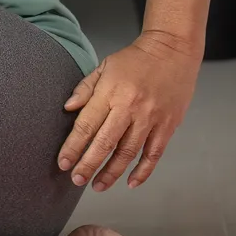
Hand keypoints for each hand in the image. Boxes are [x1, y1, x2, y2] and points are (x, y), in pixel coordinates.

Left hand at [57, 30, 201, 189]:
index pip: (87, 125)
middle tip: (76, 180)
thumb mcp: (105, 66)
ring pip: (128, 153)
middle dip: (88, 164)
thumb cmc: (136, 59)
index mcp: (111, 92)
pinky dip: (143, 171)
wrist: (173, 49)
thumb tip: (68, 109)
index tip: (63, 163)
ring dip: (112, 172)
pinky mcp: (168, 125)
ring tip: (98, 186)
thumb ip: (86, 88)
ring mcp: (151, 118)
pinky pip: (154, 154)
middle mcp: (130, 107)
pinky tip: (131, 182)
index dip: (73, 147)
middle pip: (105, 143)